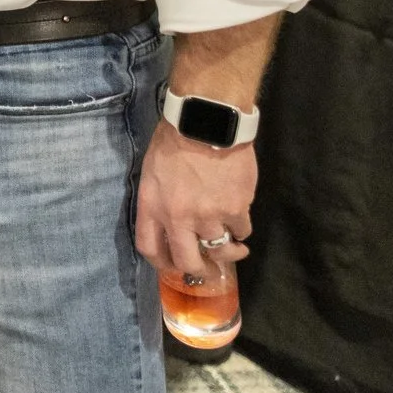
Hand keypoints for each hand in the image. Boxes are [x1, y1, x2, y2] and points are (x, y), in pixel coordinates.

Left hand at [135, 122, 256, 285]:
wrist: (205, 123)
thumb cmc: (173, 140)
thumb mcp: (152, 172)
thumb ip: (159, 201)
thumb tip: (170, 224)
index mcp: (151, 206)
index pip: (149, 248)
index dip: (162, 264)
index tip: (173, 266)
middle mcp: (178, 217)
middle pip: (187, 261)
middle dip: (198, 270)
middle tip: (207, 269)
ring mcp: (209, 215)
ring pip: (220, 249)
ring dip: (228, 250)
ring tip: (234, 246)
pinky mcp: (236, 208)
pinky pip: (242, 230)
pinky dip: (242, 229)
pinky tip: (240, 219)